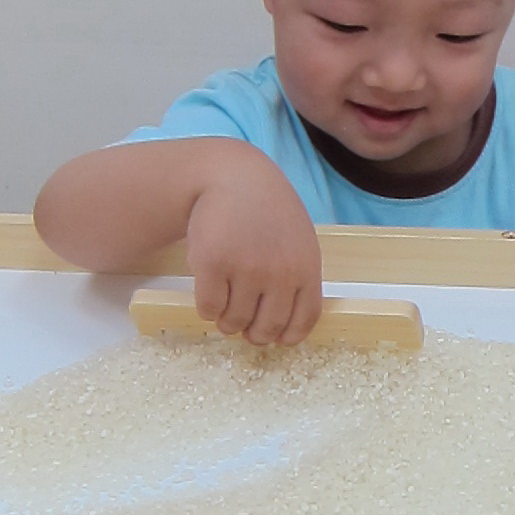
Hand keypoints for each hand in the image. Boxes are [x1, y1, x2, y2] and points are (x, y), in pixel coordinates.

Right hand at [187, 168, 322, 344]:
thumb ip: (297, 280)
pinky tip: (210, 288)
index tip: (274, 337)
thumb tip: (284, 331)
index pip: (303, 321)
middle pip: (266, 329)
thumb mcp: (298, 241)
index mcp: (306, 269)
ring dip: (227, 321)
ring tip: (226, 302)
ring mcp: (246, 269)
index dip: (286, 336)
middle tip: (243, 324)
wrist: (232, 178)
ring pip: (234, 322)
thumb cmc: (267, 212)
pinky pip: (209, 308)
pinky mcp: (213, 264)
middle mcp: (280, 273)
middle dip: (253, 333)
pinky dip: (207, 308)